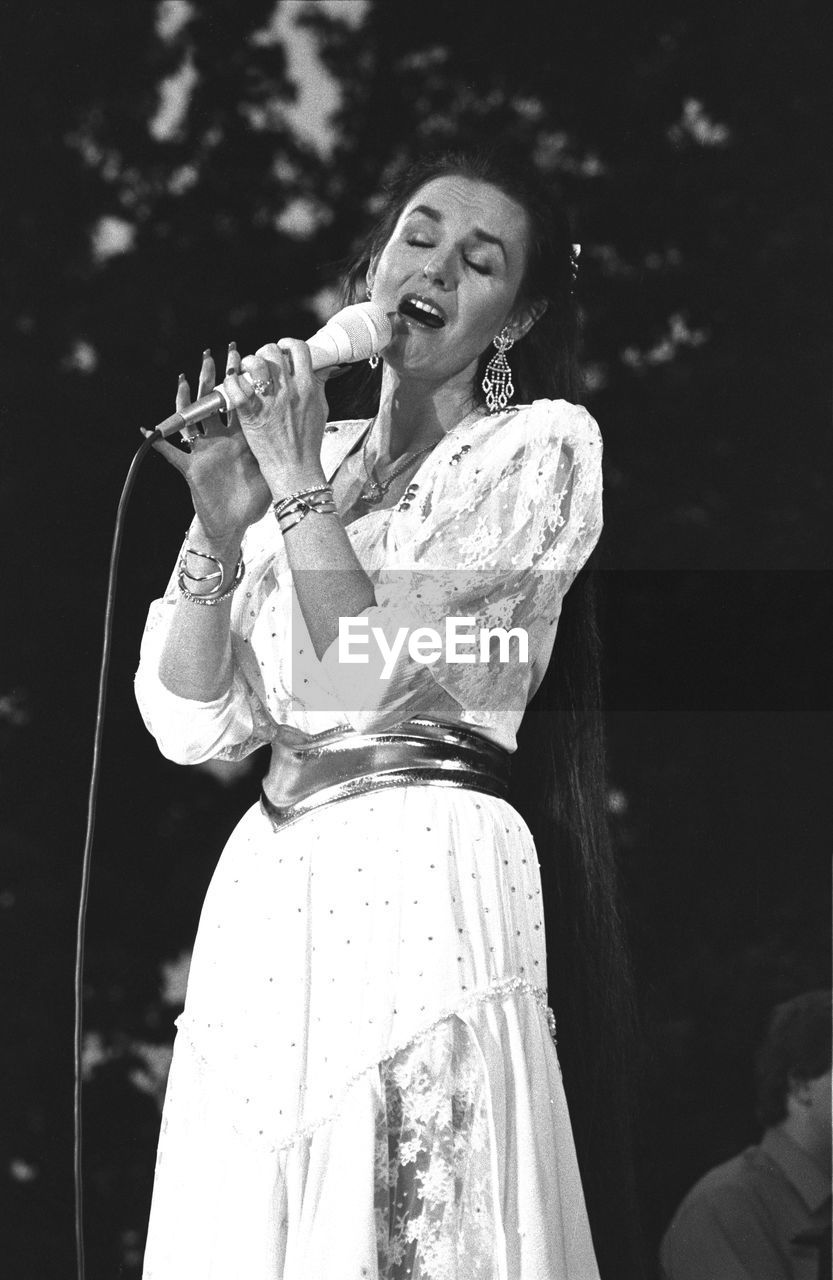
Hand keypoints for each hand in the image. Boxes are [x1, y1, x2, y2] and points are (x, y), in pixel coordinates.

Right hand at [144, 345, 272, 544]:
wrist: (235, 523)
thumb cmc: (252, 499)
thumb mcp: (269, 471)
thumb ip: (282, 449)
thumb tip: (304, 425)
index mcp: (242, 438)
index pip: (241, 402)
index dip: (241, 381)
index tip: (244, 357)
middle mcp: (222, 440)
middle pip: (216, 403)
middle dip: (214, 379)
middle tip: (213, 354)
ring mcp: (205, 451)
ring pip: (193, 419)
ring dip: (188, 400)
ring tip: (185, 378)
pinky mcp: (192, 468)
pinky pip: (171, 454)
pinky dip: (159, 444)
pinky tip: (148, 430)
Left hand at [219, 340, 328, 497]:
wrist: (296, 469)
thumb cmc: (308, 443)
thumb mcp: (321, 409)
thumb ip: (318, 386)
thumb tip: (321, 369)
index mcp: (307, 388)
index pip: (299, 349)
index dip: (288, 344)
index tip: (283, 348)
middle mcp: (288, 391)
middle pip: (273, 352)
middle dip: (265, 352)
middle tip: (262, 362)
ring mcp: (269, 402)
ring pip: (254, 364)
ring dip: (247, 363)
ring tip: (246, 371)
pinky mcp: (251, 414)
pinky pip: (236, 387)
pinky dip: (231, 381)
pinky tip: (233, 383)